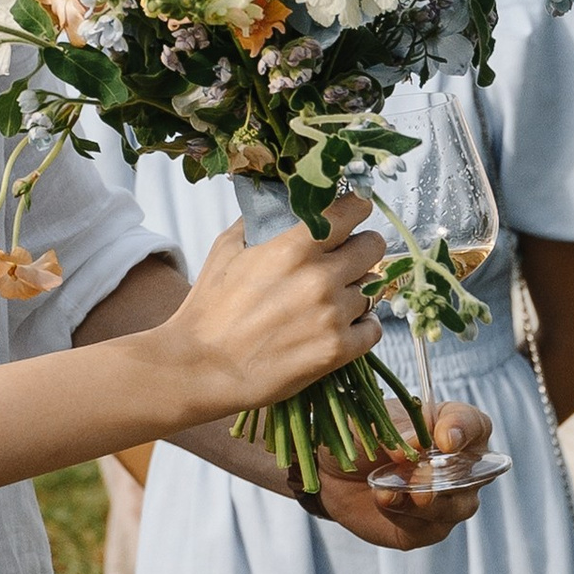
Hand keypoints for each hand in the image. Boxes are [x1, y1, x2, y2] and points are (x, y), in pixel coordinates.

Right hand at [151, 192, 385, 425]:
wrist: (200, 368)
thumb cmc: (208, 310)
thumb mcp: (224, 251)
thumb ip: (257, 223)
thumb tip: (279, 205)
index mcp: (293, 248)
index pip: (352, 210)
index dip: (355, 209)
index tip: (352, 213)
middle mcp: (320, 278)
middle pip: (373, 246)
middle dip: (359, 249)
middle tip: (342, 260)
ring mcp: (333, 315)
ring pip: (370, 290)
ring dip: (353, 292)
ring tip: (327, 303)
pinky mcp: (338, 350)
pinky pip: (372, 328)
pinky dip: (360, 326)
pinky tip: (338, 326)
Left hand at [323, 404, 492, 550]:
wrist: (330, 471)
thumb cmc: (360, 437)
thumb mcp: (371, 423)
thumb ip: (397, 432)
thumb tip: (415, 446)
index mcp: (451, 426)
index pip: (475, 425)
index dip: (464, 432)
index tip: (445, 440)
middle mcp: (459, 466)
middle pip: (476, 474)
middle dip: (448, 476)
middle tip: (422, 473)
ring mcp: (447, 500)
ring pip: (458, 507)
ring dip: (426, 500)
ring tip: (390, 490)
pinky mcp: (426, 528)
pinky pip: (427, 528)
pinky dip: (403, 515)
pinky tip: (383, 500)